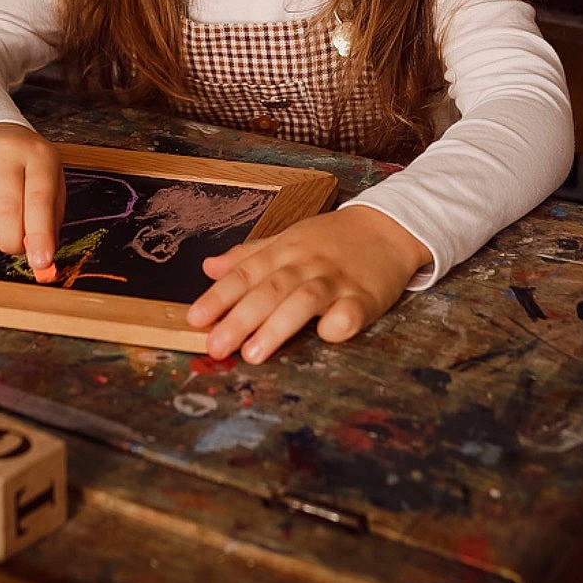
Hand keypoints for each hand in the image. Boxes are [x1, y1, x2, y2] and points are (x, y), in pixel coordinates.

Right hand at [0, 123, 64, 271]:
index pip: (38, 199)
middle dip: (15, 243)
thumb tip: (42, 257)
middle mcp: (5, 157)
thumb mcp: (51, 183)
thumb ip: (50, 221)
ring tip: (7, 234)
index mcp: (37, 156)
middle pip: (6, 212)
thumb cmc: (28, 168)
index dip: (40, 235)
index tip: (42, 261)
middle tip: (21, 249)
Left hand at [185, 207, 429, 363]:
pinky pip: (349, 313)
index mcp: (284, 251)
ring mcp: (336, 280)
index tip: (194, 319)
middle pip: (269, 289)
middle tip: (216, 347)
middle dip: (240, 319)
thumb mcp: (288, 239)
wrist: (388, 227)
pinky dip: (336, 325)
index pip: (245, 273)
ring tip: (253, 355)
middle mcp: (306, 264)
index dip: (219, 297)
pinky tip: (322, 337)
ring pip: (303, 300)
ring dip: (277, 327)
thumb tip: (208, 268)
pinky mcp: (366, 297)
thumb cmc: (332, 240)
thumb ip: (249, 256)